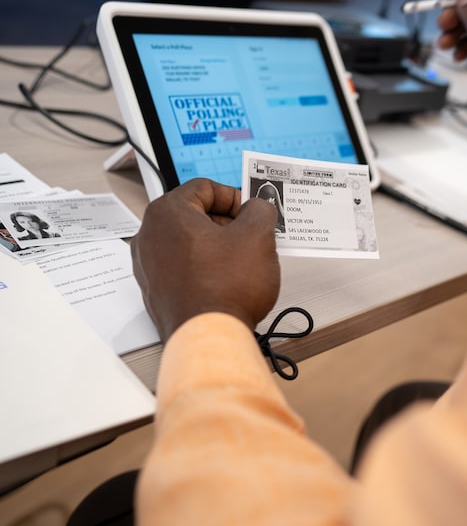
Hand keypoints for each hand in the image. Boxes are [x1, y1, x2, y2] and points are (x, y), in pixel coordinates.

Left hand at [131, 179, 280, 340]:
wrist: (210, 338)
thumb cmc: (225, 289)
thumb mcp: (257, 235)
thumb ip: (259, 209)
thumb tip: (257, 209)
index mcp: (168, 213)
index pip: (204, 188)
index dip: (234, 197)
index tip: (251, 212)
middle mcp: (149, 236)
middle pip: (194, 215)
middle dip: (227, 223)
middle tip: (252, 236)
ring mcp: (149, 266)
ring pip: (189, 242)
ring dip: (217, 246)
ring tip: (243, 261)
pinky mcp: (155, 291)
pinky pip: (183, 268)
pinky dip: (205, 268)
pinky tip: (227, 282)